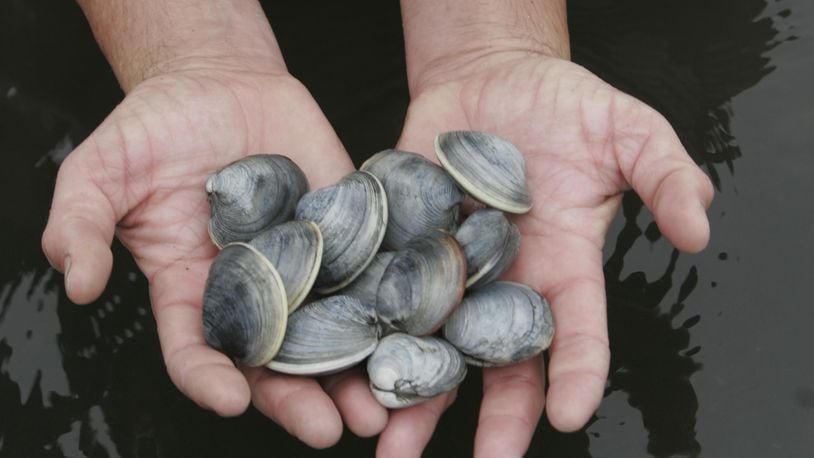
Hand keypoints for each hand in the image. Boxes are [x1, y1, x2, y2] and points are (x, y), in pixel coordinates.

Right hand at [41, 62, 388, 446]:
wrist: (219, 83)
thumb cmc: (155, 129)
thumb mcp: (100, 171)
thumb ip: (80, 224)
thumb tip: (79, 284)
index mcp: (192, 289)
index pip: (197, 350)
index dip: (209, 379)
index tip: (229, 399)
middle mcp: (253, 290)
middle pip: (276, 361)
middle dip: (302, 398)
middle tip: (331, 430)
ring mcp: (304, 264)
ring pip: (331, 331)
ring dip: (356, 371)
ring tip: (382, 404)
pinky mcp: (345, 232)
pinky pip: (368, 271)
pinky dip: (389, 302)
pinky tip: (413, 328)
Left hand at [378, 53, 712, 455]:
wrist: (493, 78)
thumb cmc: (567, 107)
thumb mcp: (631, 130)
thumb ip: (667, 177)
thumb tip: (700, 230)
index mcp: (563, 267)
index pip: (577, 331)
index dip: (577, 372)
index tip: (570, 414)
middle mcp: (506, 281)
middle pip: (502, 361)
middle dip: (496, 417)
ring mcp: (450, 266)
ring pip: (434, 344)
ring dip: (413, 394)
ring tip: (388, 444)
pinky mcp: (402, 240)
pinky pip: (383, 289)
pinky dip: (365, 325)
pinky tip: (344, 364)